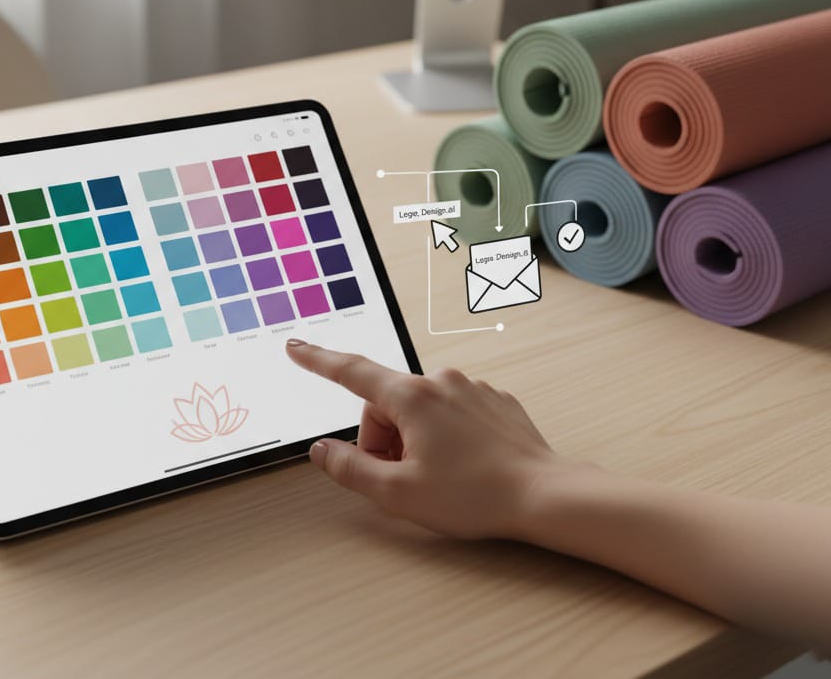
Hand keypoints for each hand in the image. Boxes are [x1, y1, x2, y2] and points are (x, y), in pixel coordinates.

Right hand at [285, 340, 564, 539]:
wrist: (545, 494)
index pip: (351, 372)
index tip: (296, 346)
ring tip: (442, 476)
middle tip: (403, 478)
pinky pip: (453, 411)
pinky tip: (467, 465)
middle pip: (387, 404)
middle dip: (385, 439)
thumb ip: (351, 469)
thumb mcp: (398, 493)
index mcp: (411, 397)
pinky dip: (448, 435)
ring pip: (421, 409)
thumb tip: (322, 450)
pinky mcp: (494, 399)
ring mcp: (470, 387)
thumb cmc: (474, 495)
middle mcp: (439, 380)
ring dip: (416, 438)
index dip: (318, 360)